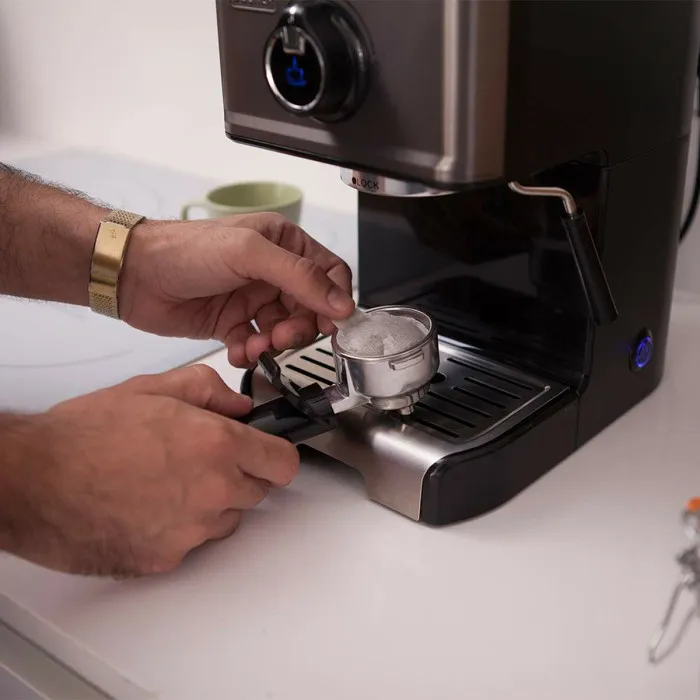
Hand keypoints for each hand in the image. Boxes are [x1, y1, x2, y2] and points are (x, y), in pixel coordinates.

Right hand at [5, 365, 298, 576]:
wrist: (33, 480)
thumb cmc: (84, 434)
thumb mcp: (153, 388)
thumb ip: (208, 391)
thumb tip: (237, 406)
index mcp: (217, 445)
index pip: (284, 463)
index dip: (276, 454)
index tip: (267, 452)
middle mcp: (213, 491)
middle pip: (258, 492)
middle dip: (240, 475)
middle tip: (203, 460)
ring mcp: (191, 530)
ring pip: (228, 520)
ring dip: (213, 503)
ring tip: (168, 482)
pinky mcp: (166, 559)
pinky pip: (193, 543)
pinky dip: (180, 528)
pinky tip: (147, 507)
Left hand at [119, 212, 354, 366]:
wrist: (134, 275)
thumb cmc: (186, 250)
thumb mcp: (250, 254)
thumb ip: (300, 277)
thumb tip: (341, 303)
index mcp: (283, 244)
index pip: (329, 274)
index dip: (334, 300)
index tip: (331, 324)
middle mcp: (272, 272)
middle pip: (310, 309)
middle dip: (300, 328)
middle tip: (282, 336)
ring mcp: (252, 299)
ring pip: (285, 331)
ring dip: (275, 344)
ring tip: (255, 345)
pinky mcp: (232, 324)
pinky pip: (256, 346)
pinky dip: (251, 354)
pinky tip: (238, 351)